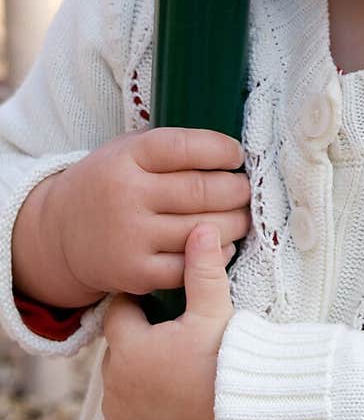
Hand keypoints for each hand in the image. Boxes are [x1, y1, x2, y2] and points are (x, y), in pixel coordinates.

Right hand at [13, 128, 248, 308]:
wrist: (60, 233)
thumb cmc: (110, 183)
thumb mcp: (128, 150)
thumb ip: (170, 147)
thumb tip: (230, 151)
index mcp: (127, 157)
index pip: (186, 147)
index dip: (221, 150)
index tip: (237, 155)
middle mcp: (127, 195)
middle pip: (202, 191)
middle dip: (237, 189)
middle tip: (246, 189)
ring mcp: (130, 236)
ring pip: (202, 229)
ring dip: (235, 223)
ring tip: (242, 215)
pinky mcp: (135, 272)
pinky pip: (189, 266)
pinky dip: (215, 255)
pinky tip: (222, 244)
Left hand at [99, 223, 232, 419]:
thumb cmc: (222, 370)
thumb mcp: (214, 315)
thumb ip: (203, 272)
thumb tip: (202, 229)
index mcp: (130, 347)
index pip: (119, 310)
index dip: (138, 300)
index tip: (159, 299)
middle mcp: (115, 383)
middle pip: (119, 347)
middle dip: (139, 338)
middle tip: (170, 333)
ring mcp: (118, 415)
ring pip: (120, 382)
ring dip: (136, 374)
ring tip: (169, 367)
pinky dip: (134, 411)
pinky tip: (156, 404)